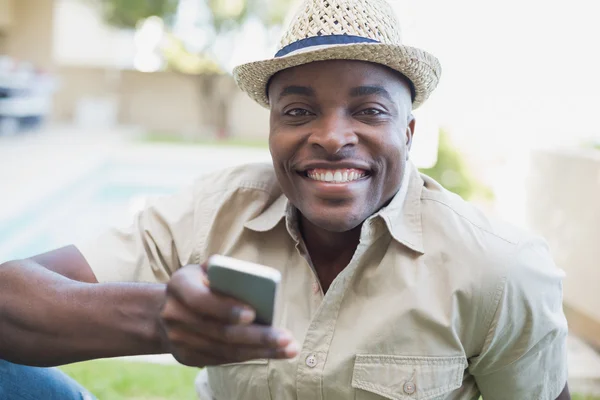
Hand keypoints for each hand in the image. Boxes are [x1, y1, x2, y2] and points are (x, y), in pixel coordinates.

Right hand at [159, 263, 298, 366]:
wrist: (167, 309)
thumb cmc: (199, 284)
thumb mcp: (204, 269)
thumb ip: (223, 269)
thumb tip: (252, 276)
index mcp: (179, 285)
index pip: (202, 300)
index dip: (226, 308)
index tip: (253, 313)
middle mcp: (174, 314)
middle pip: (220, 331)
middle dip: (256, 336)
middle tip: (286, 337)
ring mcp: (178, 339)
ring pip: (225, 350)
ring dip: (259, 351)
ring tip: (288, 348)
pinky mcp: (186, 357)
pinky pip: (222, 359)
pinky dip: (249, 356)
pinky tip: (271, 353)